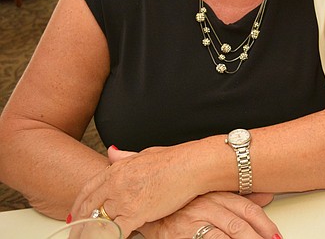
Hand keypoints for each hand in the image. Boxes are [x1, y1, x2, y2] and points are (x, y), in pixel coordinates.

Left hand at [71, 144, 204, 233]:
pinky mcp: (135, 213)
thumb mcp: (144, 154)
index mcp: (116, 169)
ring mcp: (124, 199)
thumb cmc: (175, 160)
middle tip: (78, 232)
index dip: (78, 205)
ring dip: (94, 233)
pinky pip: (116, 232)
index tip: (75, 215)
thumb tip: (112, 152)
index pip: (88, 190)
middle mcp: (115, 184)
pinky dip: (112, 237)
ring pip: (99, 222)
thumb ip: (124, 157)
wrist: (192, 166)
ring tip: (90, 238)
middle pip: (89, 208)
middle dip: (80, 223)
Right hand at [136, 191, 278, 238]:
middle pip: (239, 226)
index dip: (265, 224)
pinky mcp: (180, 236)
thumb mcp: (212, 194)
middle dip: (258, 238)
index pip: (247, 210)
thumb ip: (239, 197)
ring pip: (225, 237)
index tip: (276, 235)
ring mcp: (192, 223)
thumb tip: (267, 197)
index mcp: (216, 194)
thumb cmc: (180, 203)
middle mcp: (206, 206)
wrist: (145, 207)